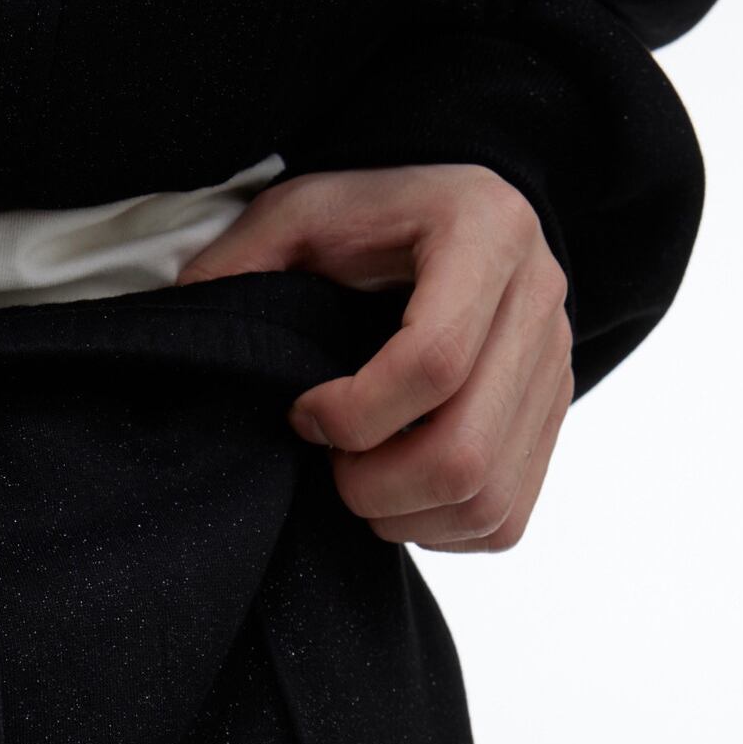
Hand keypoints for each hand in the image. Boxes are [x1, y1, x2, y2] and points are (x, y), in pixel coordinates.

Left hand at [178, 163, 572, 552]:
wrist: (450, 212)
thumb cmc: (369, 214)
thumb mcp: (296, 213)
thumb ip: (240, 260)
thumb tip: (186, 320)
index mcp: (484, 234)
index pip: (433, 362)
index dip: (351, 414)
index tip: (301, 412)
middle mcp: (539, 300)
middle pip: (464, 453)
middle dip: (372, 487)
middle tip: (329, 467)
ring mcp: (556, 366)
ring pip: (487, 501)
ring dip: (403, 516)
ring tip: (357, 479)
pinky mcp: (553, 416)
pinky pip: (505, 519)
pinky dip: (440, 531)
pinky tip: (397, 494)